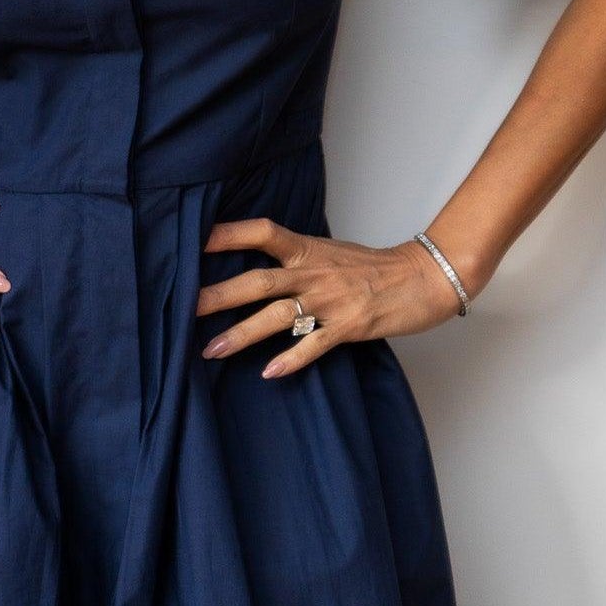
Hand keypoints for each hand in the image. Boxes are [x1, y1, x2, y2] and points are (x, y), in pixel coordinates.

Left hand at [194, 216, 482, 377]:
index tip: (194, 240)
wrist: (422, 278)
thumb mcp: (329, 252)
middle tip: (183, 307)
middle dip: (219, 295)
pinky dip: (290, 359)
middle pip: (258, 281)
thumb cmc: (373, 267)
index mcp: (307, 250)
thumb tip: (255, 263)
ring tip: (211, 350)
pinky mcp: (348, 327)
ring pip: (277, 317)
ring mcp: (330, 300)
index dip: (228, 234)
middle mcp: (313, 273)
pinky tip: (269, 372)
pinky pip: (313, 345)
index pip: (261, 233)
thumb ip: (294, 257)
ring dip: (242, 334)